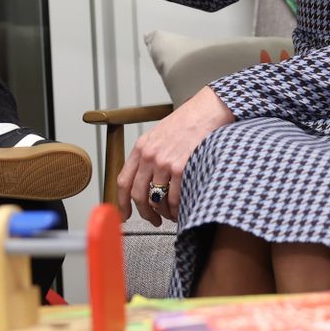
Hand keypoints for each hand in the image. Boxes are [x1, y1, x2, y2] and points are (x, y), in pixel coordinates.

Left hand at [117, 87, 234, 225]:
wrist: (207, 111)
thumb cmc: (187, 122)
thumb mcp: (159, 135)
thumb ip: (149, 155)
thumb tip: (145, 182)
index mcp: (141, 147)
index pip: (123, 181)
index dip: (121, 202)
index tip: (125, 214)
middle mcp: (149, 155)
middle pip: (138, 195)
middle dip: (145, 213)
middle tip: (153, 220)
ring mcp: (164, 162)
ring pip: (156, 200)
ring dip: (163, 213)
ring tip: (170, 215)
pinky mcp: (181, 168)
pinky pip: (174, 198)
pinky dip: (177, 210)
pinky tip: (181, 210)